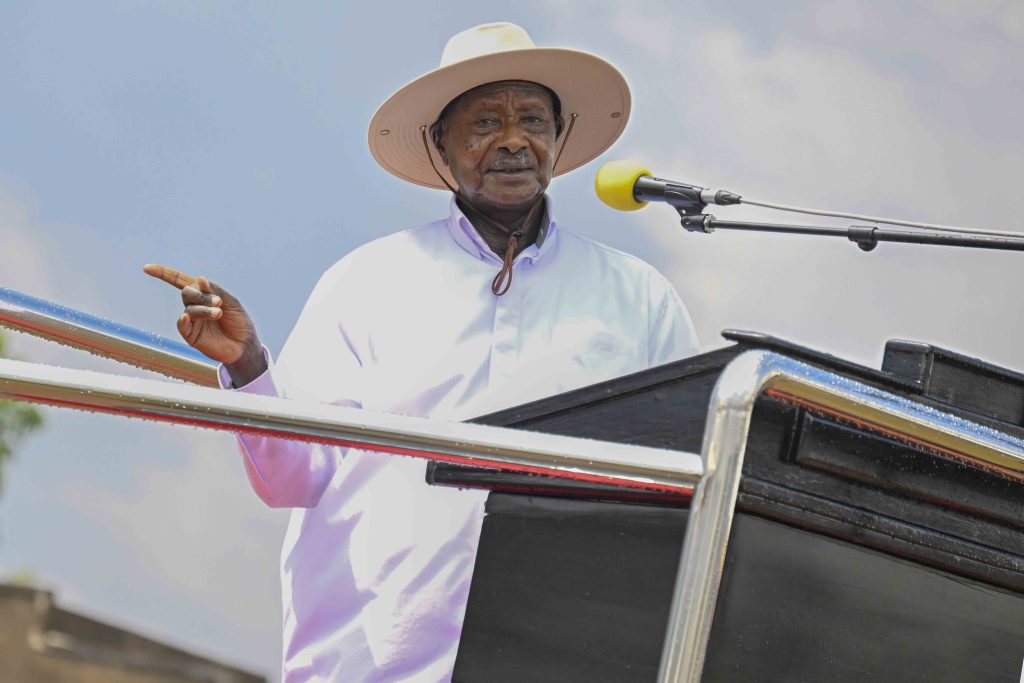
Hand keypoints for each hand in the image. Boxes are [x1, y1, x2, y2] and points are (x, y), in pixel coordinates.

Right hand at [143, 264, 266, 385]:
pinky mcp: (191, 336)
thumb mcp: (231, 302)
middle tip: (218, 303)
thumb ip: (215, 290)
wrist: (245, 345)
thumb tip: (199, 278)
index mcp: (202, 294)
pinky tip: (186, 317)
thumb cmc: (239, 321)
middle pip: (186, 293)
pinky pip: (182, 326)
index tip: (147, 268)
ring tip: (219, 313)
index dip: (164, 273)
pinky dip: (183, 321)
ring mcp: (192, 321)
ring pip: (189, 309)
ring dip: (203, 309)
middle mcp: (194, 306)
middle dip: (201, 295)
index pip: (180, 281)